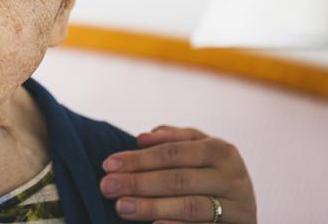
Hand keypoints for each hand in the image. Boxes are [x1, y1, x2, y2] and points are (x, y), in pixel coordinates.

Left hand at [99, 125, 256, 222]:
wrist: (241, 210)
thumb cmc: (209, 174)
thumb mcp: (196, 152)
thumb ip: (171, 141)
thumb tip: (142, 138)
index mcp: (220, 150)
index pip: (173, 152)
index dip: (139, 159)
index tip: (108, 165)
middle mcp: (234, 177)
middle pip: (179, 179)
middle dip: (138, 182)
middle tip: (107, 187)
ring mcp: (239, 207)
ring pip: (191, 206)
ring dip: (152, 207)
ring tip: (121, 207)